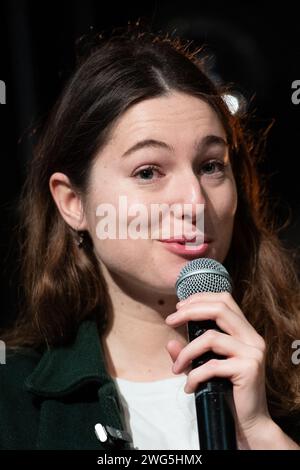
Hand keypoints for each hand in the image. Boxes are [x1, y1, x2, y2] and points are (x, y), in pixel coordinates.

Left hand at [165, 291, 271, 448]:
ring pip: (211, 337)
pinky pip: (212, 365)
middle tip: (169, 320)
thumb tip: (169, 343)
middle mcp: (252, 338)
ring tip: (176, 368)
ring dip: (187, 352)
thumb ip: (189, 354)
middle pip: (220, 309)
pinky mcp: (249, 369)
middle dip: (189, 311)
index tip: (178, 307)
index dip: (200, 298)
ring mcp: (253, 352)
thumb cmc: (227, 392)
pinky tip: (189, 387)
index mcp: (245, 331)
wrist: (249, 423)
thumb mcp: (204, 368)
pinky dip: (194, 375)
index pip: (225, 300)